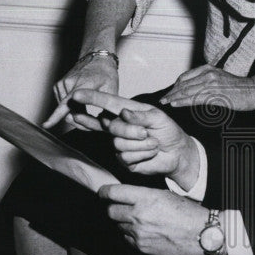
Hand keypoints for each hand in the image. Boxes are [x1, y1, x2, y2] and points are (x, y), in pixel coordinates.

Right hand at [43, 54, 118, 129]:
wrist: (97, 58)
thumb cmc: (106, 74)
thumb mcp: (111, 90)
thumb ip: (106, 107)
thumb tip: (104, 123)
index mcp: (82, 85)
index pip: (67, 103)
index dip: (56, 116)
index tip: (46, 125)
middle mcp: (68, 83)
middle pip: (67, 111)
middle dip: (77, 119)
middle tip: (90, 119)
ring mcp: (61, 84)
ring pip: (63, 108)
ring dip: (73, 112)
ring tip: (86, 105)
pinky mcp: (58, 86)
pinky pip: (61, 103)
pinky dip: (69, 107)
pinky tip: (79, 102)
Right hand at [71, 89, 197, 183]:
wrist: (177, 153)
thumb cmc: (168, 131)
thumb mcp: (158, 117)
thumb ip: (140, 115)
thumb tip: (124, 113)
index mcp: (127, 111)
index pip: (106, 103)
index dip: (91, 98)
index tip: (77, 95)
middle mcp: (120, 126)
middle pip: (111, 126)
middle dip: (130, 130)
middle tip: (146, 132)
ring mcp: (119, 143)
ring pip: (118, 143)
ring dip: (140, 144)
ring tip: (152, 143)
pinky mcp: (123, 160)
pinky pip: (126, 157)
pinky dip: (143, 155)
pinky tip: (150, 153)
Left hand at [98, 184, 206, 254]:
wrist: (200, 234)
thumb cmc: (187, 212)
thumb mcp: (165, 195)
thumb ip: (143, 195)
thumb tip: (127, 196)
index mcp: (146, 198)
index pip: (114, 193)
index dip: (105, 192)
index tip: (103, 192)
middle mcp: (139, 215)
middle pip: (111, 211)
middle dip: (113, 207)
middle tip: (120, 206)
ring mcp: (138, 233)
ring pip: (118, 225)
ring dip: (124, 221)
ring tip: (139, 219)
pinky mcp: (141, 246)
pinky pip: (127, 238)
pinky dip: (131, 234)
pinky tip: (144, 230)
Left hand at [161, 65, 254, 110]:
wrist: (254, 90)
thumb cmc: (239, 87)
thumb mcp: (221, 78)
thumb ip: (207, 80)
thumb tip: (193, 88)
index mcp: (209, 69)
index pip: (186, 76)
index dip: (176, 85)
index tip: (170, 92)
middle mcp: (208, 74)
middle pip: (184, 83)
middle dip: (172, 92)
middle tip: (163, 99)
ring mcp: (211, 83)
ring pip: (187, 91)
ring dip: (175, 97)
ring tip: (167, 102)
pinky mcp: (215, 94)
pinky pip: (195, 98)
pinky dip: (183, 101)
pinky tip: (176, 104)